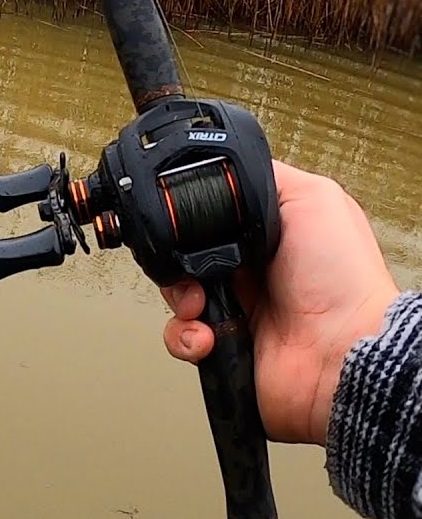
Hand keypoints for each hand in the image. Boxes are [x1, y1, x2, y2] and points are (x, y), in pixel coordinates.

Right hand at [161, 160, 399, 445]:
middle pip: (183, 250)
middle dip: (177, 258)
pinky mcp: (222, 342)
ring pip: (174, 291)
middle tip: (195, 266)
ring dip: (179, 297)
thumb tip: (228, 165)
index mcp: (266, 233)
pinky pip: (178, 334)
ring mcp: (234, 306)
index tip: (185, 223)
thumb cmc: (343, 280)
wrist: (339, 352)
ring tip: (201, 304)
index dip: (192, 217)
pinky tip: (209, 334)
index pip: (208, 213)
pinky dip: (185, 335)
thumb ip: (266, 176)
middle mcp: (248, 267)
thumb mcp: (313, 198)